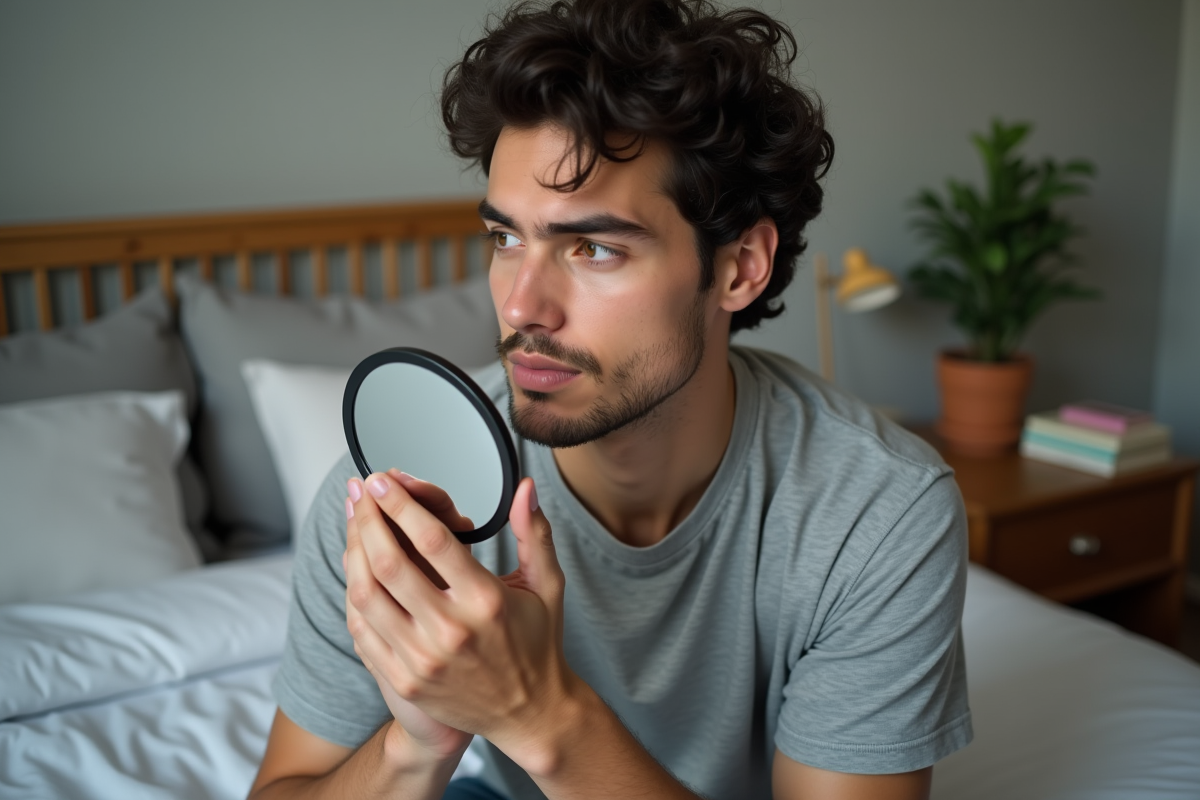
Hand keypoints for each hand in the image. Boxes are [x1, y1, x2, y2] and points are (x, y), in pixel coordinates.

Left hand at [343, 470, 572, 768]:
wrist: (529, 715)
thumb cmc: (538, 644)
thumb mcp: (546, 585)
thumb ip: (533, 532)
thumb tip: (525, 487)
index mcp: (486, 601)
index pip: (432, 540)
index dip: (401, 504)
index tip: (384, 481)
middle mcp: (451, 631)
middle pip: (390, 562)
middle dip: (368, 518)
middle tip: (360, 491)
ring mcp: (422, 660)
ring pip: (367, 594)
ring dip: (353, 550)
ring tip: (354, 523)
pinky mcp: (404, 680)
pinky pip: (362, 629)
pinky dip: (353, 593)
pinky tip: (355, 568)